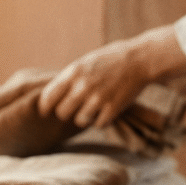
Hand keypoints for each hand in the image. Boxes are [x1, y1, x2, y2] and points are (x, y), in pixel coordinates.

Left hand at [38, 25, 185, 127]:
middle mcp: (83, 86)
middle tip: (75, 108)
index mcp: (73, 73)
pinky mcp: (113, 109)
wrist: (140, 60)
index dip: (45, 107)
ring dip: (84, 117)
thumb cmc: (110, 60)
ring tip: (92, 108)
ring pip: (79, 121)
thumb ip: (69, 79)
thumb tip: (51, 98)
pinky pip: (98, 125)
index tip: (47, 112)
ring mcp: (98, 98)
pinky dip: (101, 120)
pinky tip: (106, 110)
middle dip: (66, 112)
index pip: (48, 98)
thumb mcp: (85, 62)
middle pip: (61, 113)